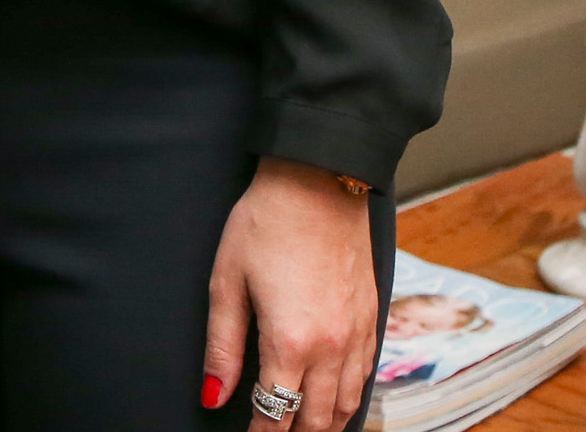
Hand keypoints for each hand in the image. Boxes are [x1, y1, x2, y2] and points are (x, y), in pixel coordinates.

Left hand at [204, 158, 377, 430]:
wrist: (319, 179)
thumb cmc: (266, 223)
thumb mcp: (227, 282)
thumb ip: (221, 347)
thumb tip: (213, 396)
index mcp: (290, 343)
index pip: (276, 413)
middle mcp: (331, 348)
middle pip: (316, 420)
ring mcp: (357, 334)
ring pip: (346, 405)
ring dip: (324, 424)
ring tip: (301, 429)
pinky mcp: (373, 316)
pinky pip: (365, 377)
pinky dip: (350, 399)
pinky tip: (336, 401)